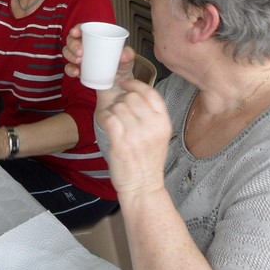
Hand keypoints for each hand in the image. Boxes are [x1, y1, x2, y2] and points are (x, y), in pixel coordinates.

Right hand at [62, 23, 135, 103]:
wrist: (119, 88)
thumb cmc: (122, 69)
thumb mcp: (128, 60)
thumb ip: (128, 55)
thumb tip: (123, 55)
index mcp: (96, 39)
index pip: (83, 29)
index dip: (77, 28)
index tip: (76, 32)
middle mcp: (86, 47)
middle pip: (72, 39)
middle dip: (72, 43)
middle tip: (80, 51)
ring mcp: (80, 59)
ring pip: (68, 52)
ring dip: (70, 55)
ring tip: (79, 60)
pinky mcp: (78, 71)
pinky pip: (69, 68)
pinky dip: (70, 69)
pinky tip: (76, 72)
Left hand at [96, 79, 171, 197]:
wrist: (143, 186)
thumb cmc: (148, 161)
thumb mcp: (159, 135)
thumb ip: (152, 115)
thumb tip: (135, 94)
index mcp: (163, 122)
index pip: (151, 93)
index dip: (135, 84)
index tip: (125, 84)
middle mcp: (152, 126)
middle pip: (132, 97)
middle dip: (122, 101)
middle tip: (120, 111)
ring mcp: (136, 134)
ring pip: (118, 107)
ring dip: (113, 112)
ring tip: (115, 122)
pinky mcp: (121, 142)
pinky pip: (109, 118)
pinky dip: (105, 118)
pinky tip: (108, 125)